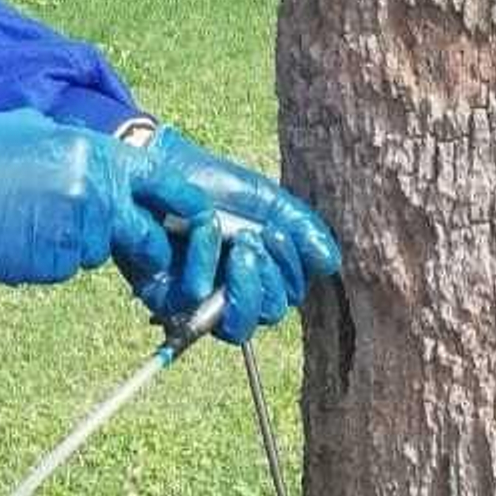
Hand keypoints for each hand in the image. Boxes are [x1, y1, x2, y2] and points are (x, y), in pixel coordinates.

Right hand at [0, 111, 214, 290]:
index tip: (196, 229)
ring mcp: (78, 231)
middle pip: (153, 237)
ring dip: (82, 247)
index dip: (190, 212)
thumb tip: (109, 165)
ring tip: (36, 222)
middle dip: (153, 254)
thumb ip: (83, 150)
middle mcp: (98, 191)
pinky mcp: (55, 264)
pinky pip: (70, 268)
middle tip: (140, 260)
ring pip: (104, 253)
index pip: (170, 185)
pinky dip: (53, 259)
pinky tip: (20, 238)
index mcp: (98, 152)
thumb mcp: (38, 130)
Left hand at [116, 122, 342, 346]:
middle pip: (269, 312)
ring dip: (248, 287)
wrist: (165, 169)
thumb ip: (302, 229)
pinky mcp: (170, 302)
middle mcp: (235, 291)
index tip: (277, 233)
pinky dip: (209, 272)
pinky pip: (199, 313)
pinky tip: (209, 240)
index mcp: (262, 271)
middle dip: (270, 277)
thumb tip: (331, 263)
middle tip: (253, 238)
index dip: (291, 272)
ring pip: (241, 327)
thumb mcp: (267, 201)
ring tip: (240, 247)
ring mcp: (204, 301)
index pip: (289, 293)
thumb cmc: (213, 184)